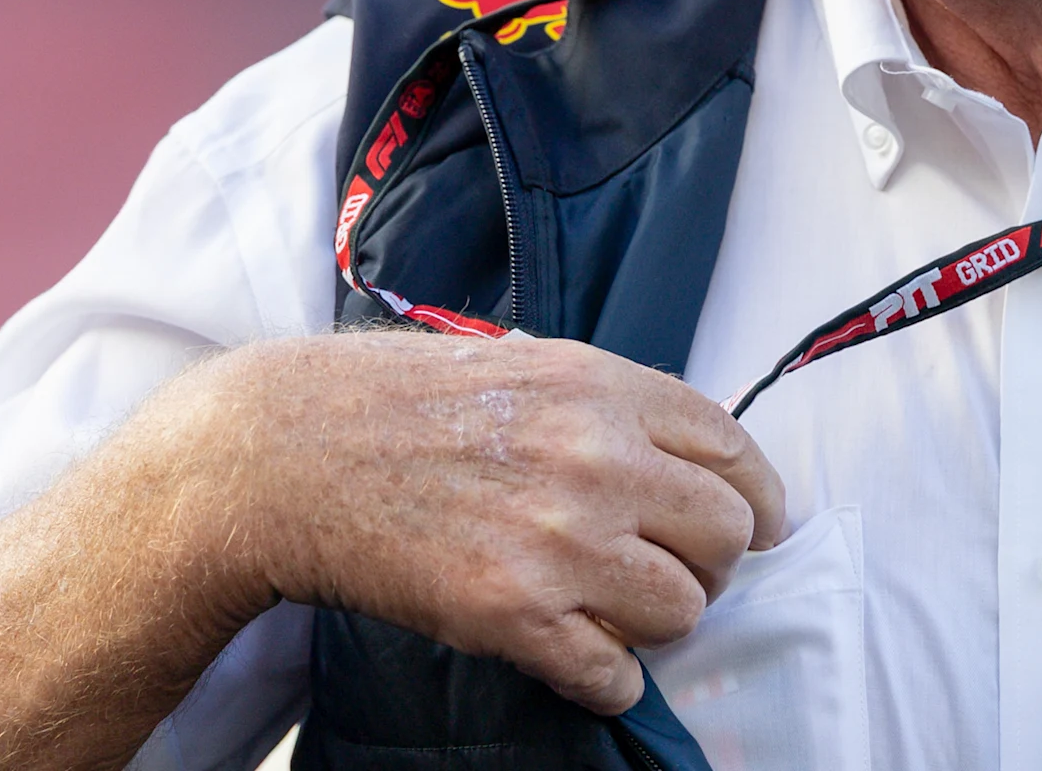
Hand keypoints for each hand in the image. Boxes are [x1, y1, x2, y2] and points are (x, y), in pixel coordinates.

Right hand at [162, 329, 787, 715]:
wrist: (287, 453)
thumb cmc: (396, 403)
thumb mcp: (523, 365)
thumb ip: (609, 405)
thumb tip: (683, 460)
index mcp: (604, 387)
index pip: (735, 450)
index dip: (754, 497)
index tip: (750, 525)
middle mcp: (597, 459)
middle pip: (728, 534)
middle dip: (710, 562)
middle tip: (670, 571)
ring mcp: (560, 539)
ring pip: (683, 608)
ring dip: (658, 620)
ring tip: (613, 609)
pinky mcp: (514, 612)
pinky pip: (614, 672)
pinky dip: (609, 676)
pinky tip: (582, 657)